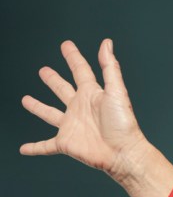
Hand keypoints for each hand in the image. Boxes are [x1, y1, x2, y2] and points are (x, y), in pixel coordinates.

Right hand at [20, 39, 172, 196]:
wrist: (124, 154)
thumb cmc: (124, 125)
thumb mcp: (117, 92)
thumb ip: (110, 67)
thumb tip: (107, 43)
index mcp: (91, 95)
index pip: (80, 71)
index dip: (73, 57)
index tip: (66, 45)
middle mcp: (80, 109)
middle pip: (63, 90)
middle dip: (53, 80)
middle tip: (44, 71)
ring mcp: (72, 126)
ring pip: (50, 114)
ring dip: (38, 108)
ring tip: (26, 100)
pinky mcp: (66, 143)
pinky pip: (46, 145)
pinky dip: (35, 147)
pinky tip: (24, 149)